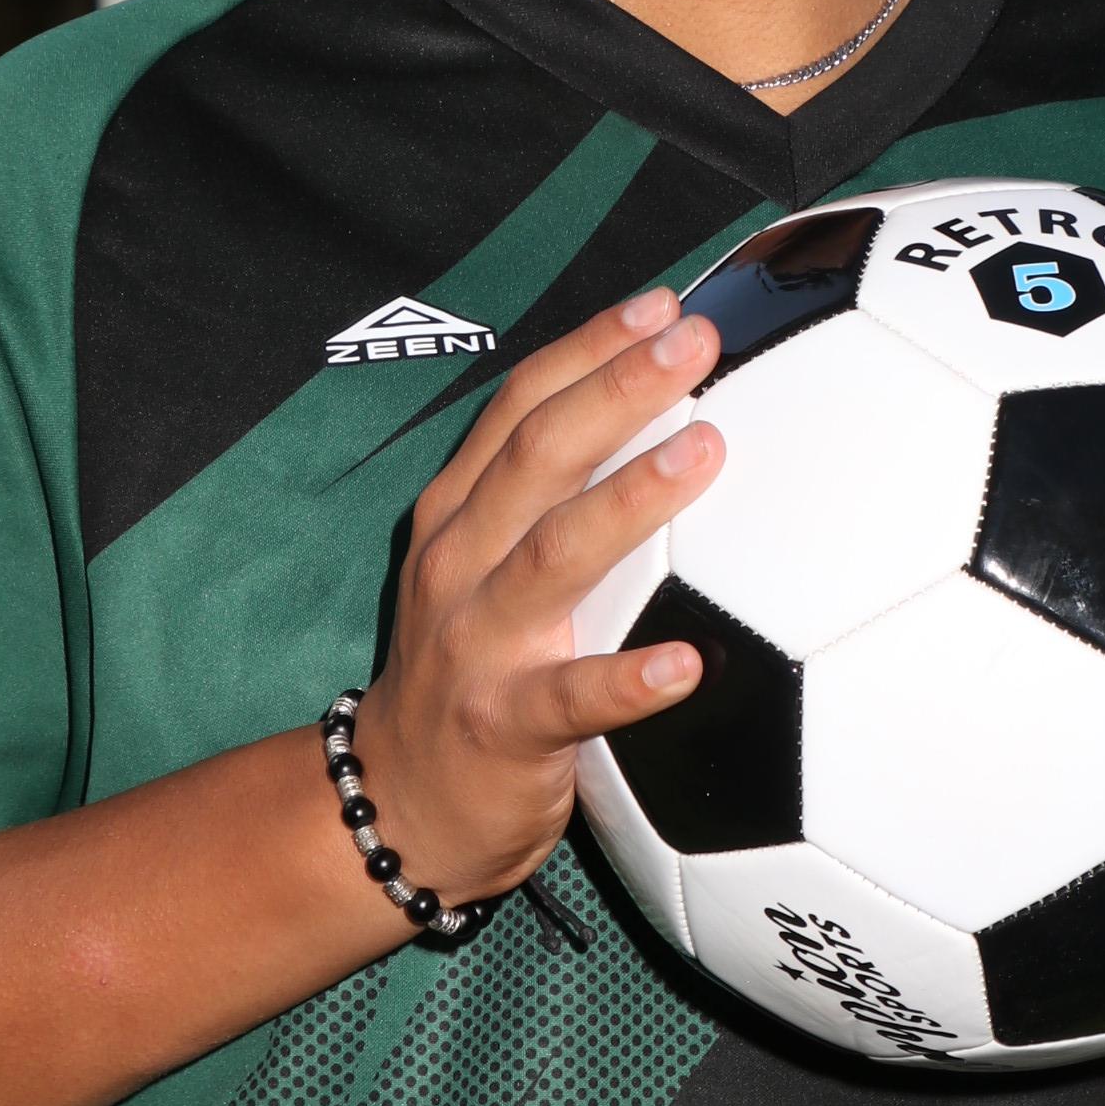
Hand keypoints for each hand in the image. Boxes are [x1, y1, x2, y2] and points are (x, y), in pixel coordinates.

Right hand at [352, 286, 723, 904]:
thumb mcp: (484, 566)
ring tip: (705, 453)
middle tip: (695, 343)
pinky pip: (571, 700)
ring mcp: (476, 641)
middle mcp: (459, 561)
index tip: (664, 304)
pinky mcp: (501, 725)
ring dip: (630, 500)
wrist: (399, 801)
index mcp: (460, 512)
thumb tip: (668, 422)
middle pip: (536, 455)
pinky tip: (687, 667)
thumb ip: (554, 501)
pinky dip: (627, 681)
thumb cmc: (474, 667)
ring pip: (553, 556)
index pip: (519, 406)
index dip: (589, 348)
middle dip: (616, 389)